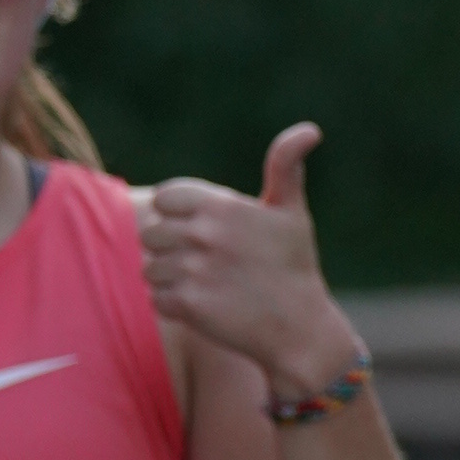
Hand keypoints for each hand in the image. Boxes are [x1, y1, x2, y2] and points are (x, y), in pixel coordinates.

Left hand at [139, 125, 356, 408]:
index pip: (165, 198)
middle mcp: (205, 234)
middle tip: (205, 263)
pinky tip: (205, 306)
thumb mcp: (292, 212)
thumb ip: (285, 166)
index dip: (178, 215)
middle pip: (151, 234)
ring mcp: (195, 270)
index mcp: (222, 205)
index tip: (202, 231)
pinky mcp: (189, 305)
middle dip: (171, 248)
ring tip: (205, 286)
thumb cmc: (294, 266)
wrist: (301, 329)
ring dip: (171, 279)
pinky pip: (157, 300)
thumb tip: (309, 130)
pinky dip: (175, 306)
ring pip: (150, 269)